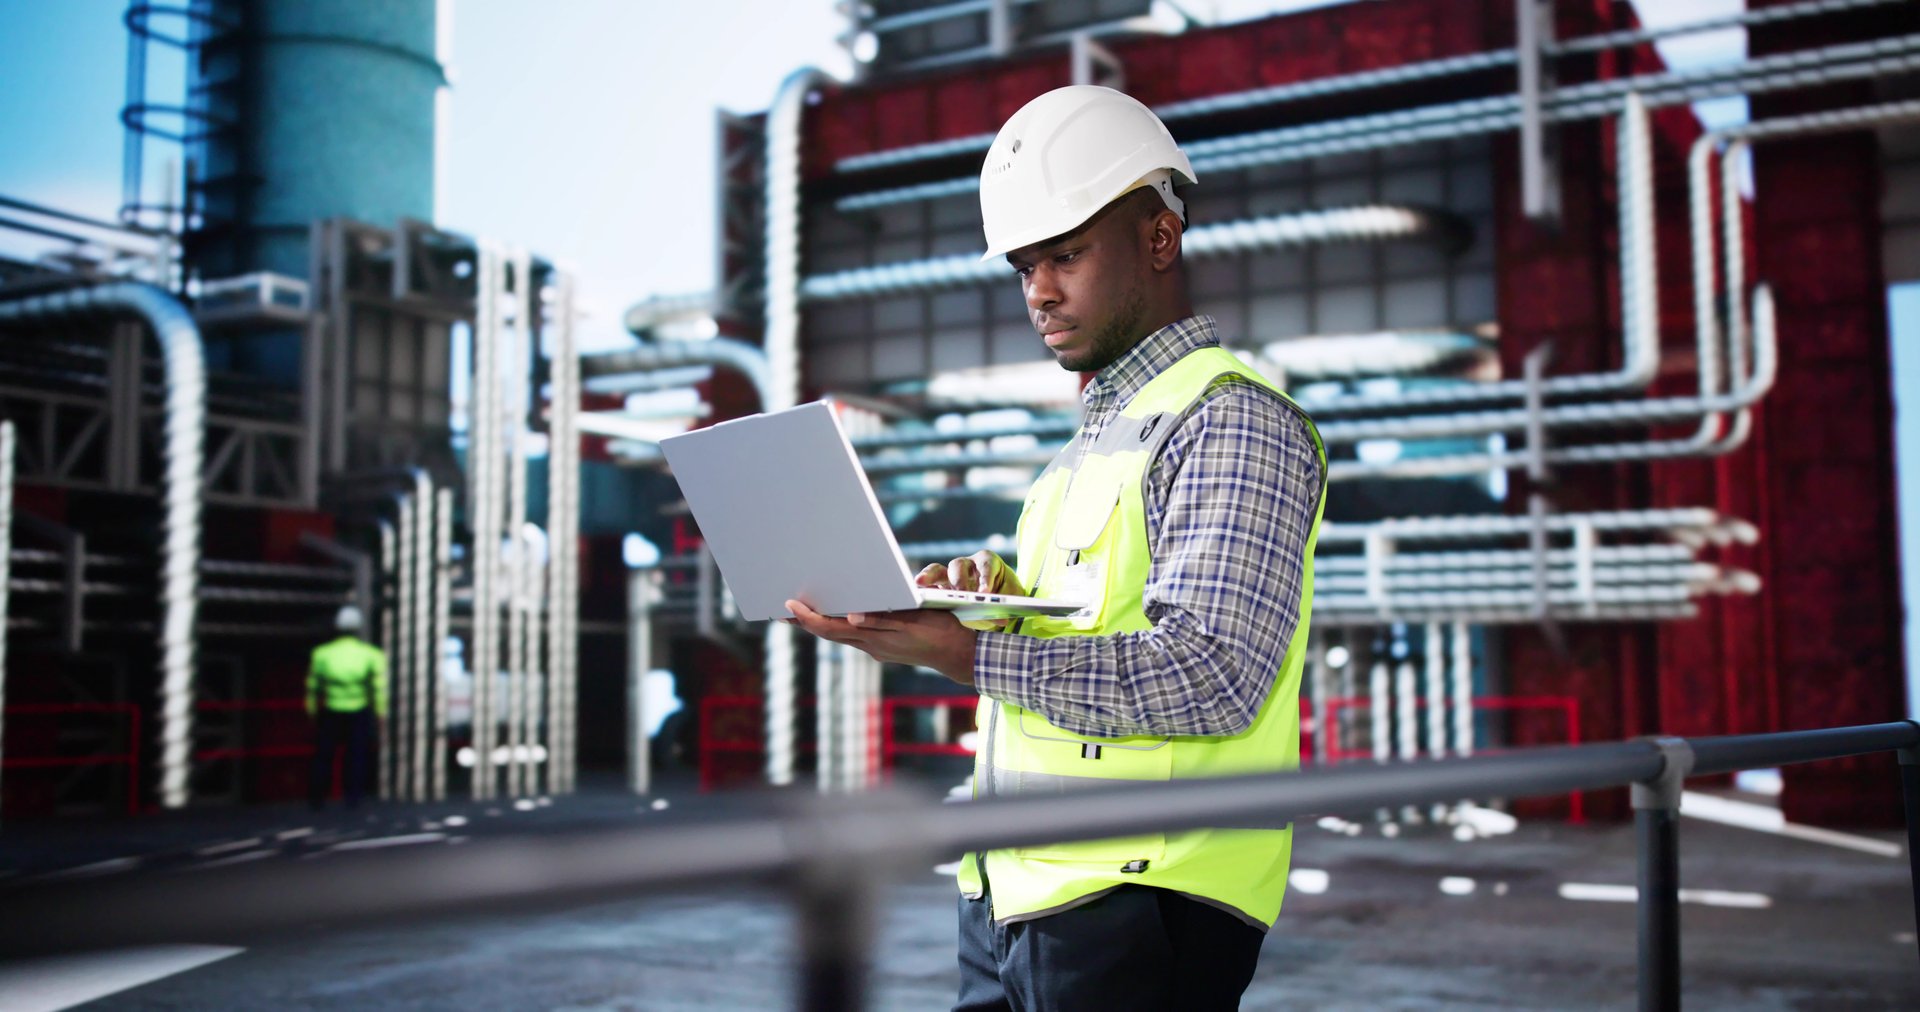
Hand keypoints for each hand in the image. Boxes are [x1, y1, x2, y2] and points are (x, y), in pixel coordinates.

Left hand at [783, 599, 976, 685]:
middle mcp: (871, 646)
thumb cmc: (940, 633)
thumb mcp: (914, 622)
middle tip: (782, 609)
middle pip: (829, 634)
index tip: (790, 604)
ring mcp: (878, 649)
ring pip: (840, 636)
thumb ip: (883, 620)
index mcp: (874, 639)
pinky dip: (838, 627)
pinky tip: (836, 618)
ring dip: (819, 625)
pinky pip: (853, 637)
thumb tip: (852, 617)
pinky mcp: (886, 647)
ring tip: (800, 613)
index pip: (832, 629)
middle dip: (805, 622)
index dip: (809, 618)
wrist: (960, 656)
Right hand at [916, 550, 1023, 595]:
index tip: (985, 593)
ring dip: (930, 577)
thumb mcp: (1011, 597)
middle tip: (960, 595)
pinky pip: (926, 584)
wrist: (997, 601)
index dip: (985, 577)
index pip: (985, 565)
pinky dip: (920, 589)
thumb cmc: (1005, 594)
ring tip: (920, 584)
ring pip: (937, 570)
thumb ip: (1008, 603)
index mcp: (987, 562)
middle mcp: (967, 565)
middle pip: (959, 565)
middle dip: (959, 580)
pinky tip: (914, 597)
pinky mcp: (938, 586)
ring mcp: (950, 575)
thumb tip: (1003, 617)